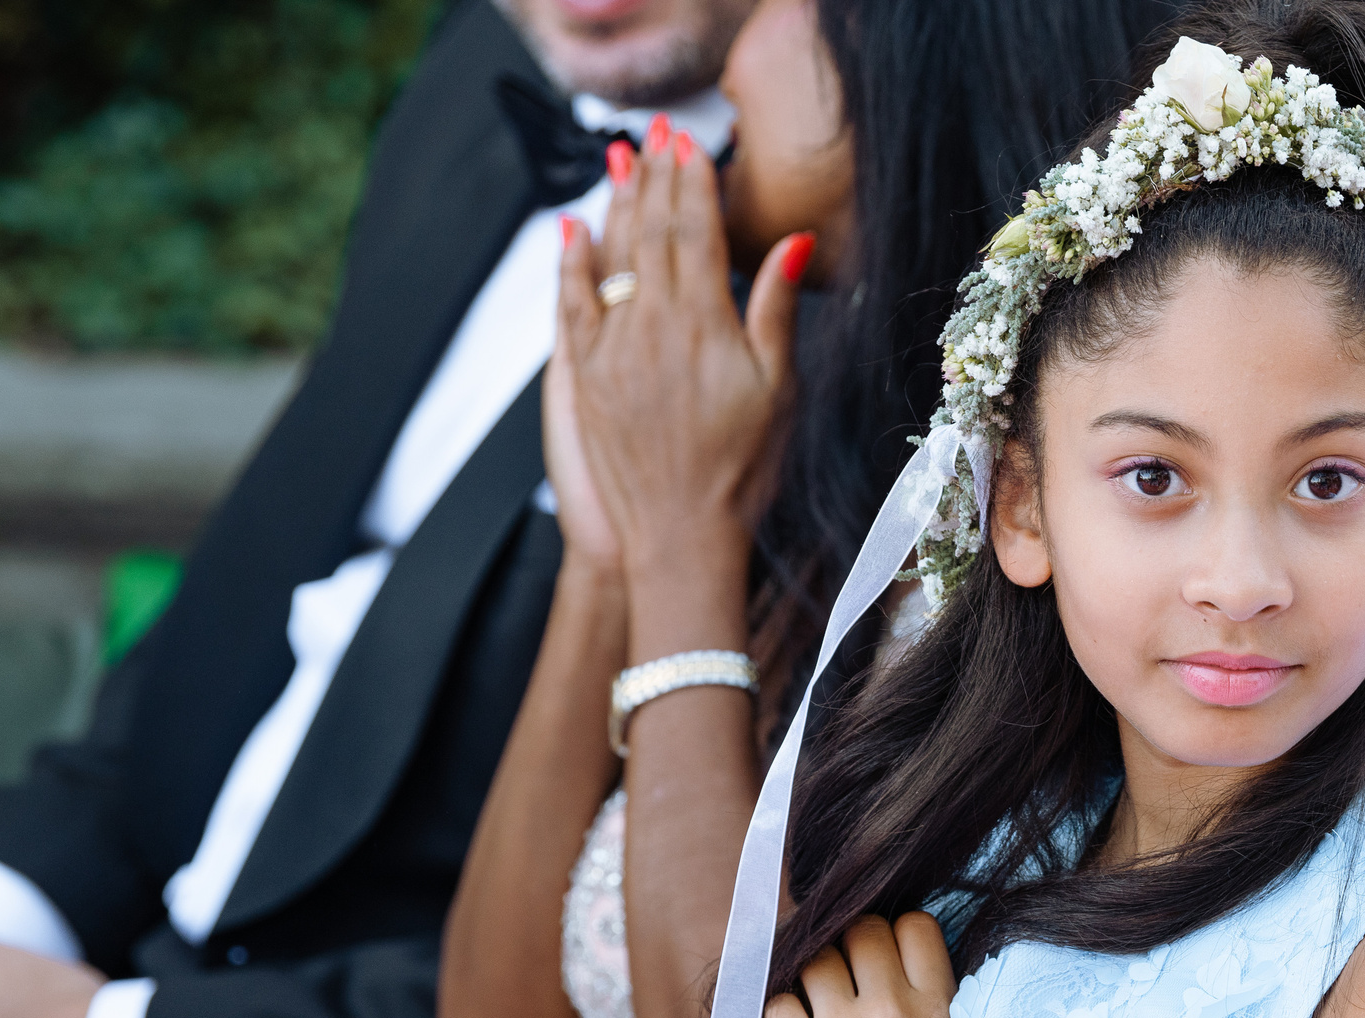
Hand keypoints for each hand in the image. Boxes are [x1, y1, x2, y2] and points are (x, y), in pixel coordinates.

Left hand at [557, 122, 809, 621]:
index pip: (695, 232)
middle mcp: (651, 326)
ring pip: (610, 258)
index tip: (691, 147)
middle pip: (650, 233)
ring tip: (622, 161)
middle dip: (655, 179)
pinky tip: (573, 229)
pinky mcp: (584, 377)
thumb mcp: (781, 389)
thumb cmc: (745, 472)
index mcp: (704, 324)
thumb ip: (778, 309)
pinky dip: (571, 261)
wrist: (682, 535)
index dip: (693, 184)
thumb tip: (793, 242)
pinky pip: (571, 304)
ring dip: (617, 204)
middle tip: (658, 136)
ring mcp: (611, 349)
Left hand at [765, 914, 961, 1017]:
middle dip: (848, 951)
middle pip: (862, 930)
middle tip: (843, 992)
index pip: (916, 924)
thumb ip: (925, 1006)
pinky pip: (777, 1000)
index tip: (882, 966)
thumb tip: (890, 943)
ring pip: (814, 958)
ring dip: (811, 982)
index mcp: (942, 1014)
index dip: (894, 937)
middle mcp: (895, 1013)